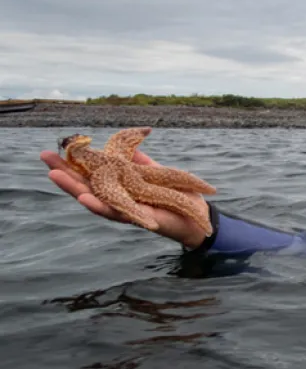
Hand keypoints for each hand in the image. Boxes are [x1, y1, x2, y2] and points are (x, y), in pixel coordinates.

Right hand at [40, 148, 209, 248]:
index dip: (74, 164)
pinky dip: (100, 206)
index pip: (93, 175)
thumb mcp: (155, 175)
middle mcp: (119, 201)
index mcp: (121, 189)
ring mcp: (126, 211)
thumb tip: (125, 148)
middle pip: (87, 188)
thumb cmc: (177, 196)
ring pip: (96, 201)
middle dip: (65, 174)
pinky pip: (117, 213)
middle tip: (44, 158)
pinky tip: (86, 198)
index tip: (54, 149)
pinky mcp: (137, 220)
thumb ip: (139, 163)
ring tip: (54, 177)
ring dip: (75, 190)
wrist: (198, 215)